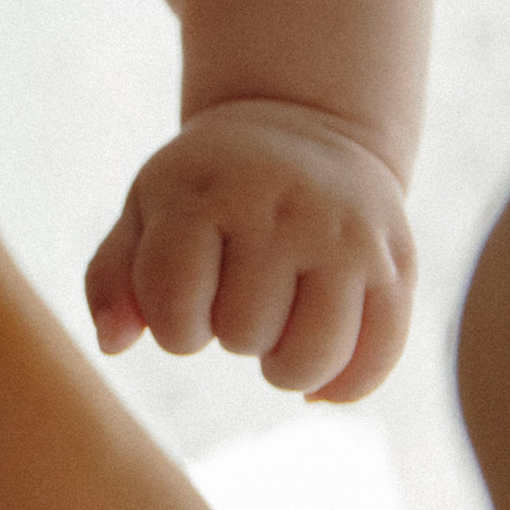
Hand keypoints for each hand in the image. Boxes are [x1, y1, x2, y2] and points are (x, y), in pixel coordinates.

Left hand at [84, 100, 413, 401]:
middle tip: (239, 295)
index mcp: (207, 193)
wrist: (306, 125)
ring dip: (283, 366)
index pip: (175, 309)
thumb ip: (112, 278)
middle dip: (229, 333)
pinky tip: (321, 364)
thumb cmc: (210, 188)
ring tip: (277, 327)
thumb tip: (113, 344)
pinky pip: (374, 362)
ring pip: (309, 360)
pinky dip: (342, 384)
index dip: (173, 325)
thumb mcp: (148, 209)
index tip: (185, 298)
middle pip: (241, 336)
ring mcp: (346, 237)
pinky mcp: (396, 264)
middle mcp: (282, 209)